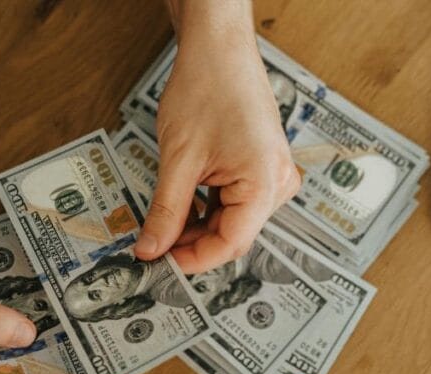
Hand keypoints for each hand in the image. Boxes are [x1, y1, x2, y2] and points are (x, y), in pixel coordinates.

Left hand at [134, 11, 299, 272]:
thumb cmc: (208, 86)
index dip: (191, 261)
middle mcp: (278, 183)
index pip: (230, 245)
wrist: (218, 48)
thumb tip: (152, 249)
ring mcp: (273, 175)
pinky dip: (206, 208)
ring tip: (162, 223)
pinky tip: (181, 205)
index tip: (159, 266)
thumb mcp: (179, 159)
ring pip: (231, 220)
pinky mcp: (262, 168)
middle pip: (232, 235)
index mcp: (266, 183)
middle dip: (191, 243)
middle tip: (152, 248)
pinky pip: (235, 202)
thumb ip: (166, 211)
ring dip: (197, 226)